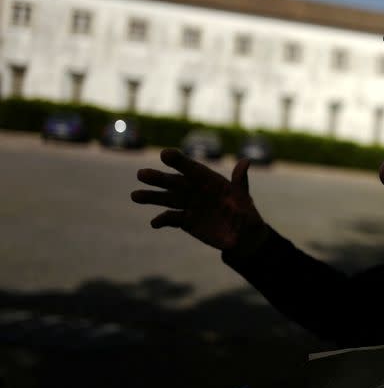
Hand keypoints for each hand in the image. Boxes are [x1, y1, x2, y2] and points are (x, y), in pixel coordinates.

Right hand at [131, 148, 267, 250]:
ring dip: (152, 198)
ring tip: (135, 196)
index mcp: (208, 179)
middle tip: (141, 174)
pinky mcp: (186, 221)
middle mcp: (195, 190)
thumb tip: (245, 162)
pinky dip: (163, 220)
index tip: (165, 154)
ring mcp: (189, 205)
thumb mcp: (242, 195)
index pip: (192, 169)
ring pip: (167, 199)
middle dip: (158, 179)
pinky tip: (155, 222)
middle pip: (174, 183)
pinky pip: (171, 219)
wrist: (242, 234)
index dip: (179, 161)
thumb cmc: (243, 209)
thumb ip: (240, 180)